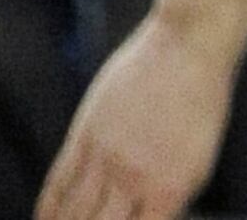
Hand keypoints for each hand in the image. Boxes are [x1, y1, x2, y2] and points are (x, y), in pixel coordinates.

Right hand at [41, 7, 235, 219]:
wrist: (190, 43)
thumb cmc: (203, 101)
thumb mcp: (199, 160)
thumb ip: (170, 199)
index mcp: (169, 191)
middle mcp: (134, 180)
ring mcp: (107, 155)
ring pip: (73, 214)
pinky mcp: (86, 131)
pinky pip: (59, 181)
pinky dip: (48, 208)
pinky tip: (42, 219)